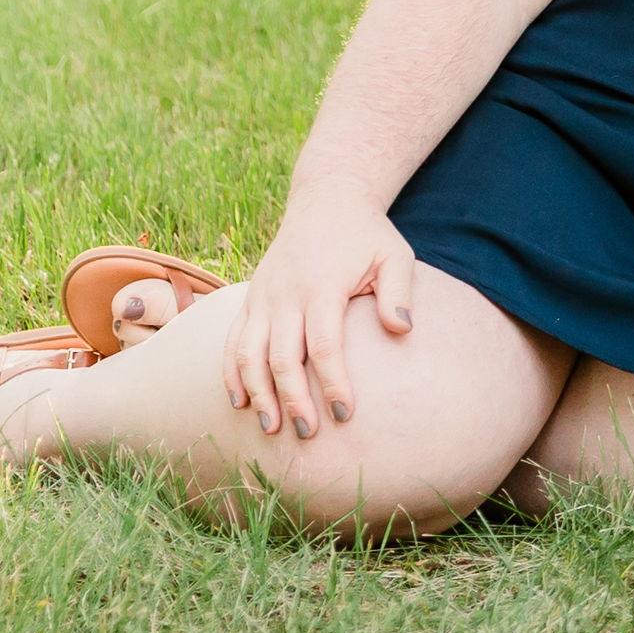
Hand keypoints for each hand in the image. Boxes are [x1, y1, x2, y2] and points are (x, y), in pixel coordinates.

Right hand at [226, 185, 415, 438]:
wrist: (327, 198)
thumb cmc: (367, 234)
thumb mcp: (394, 255)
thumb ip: (399, 292)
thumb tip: (402, 330)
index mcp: (322, 285)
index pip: (323, 345)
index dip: (332, 382)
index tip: (345, 414)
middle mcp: (285, 293)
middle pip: (281, 357)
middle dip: (292, 398)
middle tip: (308, 434)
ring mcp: (262, 295)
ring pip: (248, 352)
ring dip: (257, 393)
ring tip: (271, 427)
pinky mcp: (250, 298)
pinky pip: (232, 340)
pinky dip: (231, 372)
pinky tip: (239, 402)